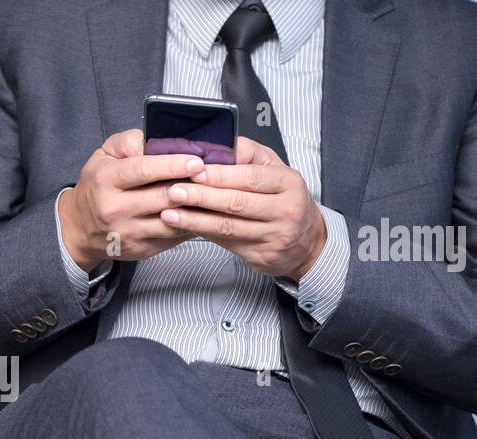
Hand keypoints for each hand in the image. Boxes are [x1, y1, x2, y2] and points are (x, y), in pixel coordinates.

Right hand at [58, 129, 203, 272]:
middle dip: (191, 185)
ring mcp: (129, 232)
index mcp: (106, 180)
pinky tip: (202, 213)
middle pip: (162, 197)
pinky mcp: (142, 249)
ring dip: (195, 208)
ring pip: (172, 221)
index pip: (142, 171)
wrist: (80, 228)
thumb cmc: (97, 187)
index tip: (196, 161)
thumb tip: (151, 140)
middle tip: (211, 175)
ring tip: (212, 194)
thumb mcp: (103, 156)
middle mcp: (115, 208)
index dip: (172, 165)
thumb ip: (126, 142)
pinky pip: (173, 237)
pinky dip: (191, 225)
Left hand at [160, 137, 326, 279]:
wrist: (307, 242)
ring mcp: (275, 236)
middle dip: (202, 197)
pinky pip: (227, 243)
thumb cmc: (284, 199)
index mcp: (289, 183)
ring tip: (169, 212)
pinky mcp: (262, 256)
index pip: (251, 177)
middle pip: (237, 203)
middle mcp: (285, 210)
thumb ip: (248, 155)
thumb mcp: (275, 170)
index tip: (194, 171)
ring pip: (228, 227)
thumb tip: (218, 144)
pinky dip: (203, 233)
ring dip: (195, 219)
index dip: (220, 175)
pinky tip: (183, 227)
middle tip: (174, 191)